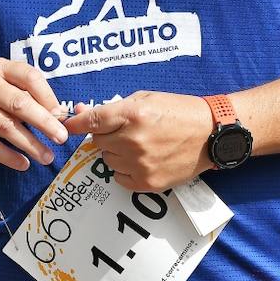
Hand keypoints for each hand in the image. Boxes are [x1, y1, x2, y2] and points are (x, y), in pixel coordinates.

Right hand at [0, 59, 68, 170]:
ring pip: (6, 127)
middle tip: (61, 138)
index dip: (48, 96)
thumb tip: (59, 115)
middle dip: (44, 122)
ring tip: (47, 156)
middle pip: (19, 103)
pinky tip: (24, 163)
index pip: (29, 77)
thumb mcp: (4, 85)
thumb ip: (28, 95)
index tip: (62, 114)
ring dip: (30, 144)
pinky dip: (9, 157)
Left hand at [62, 91, 213, 191]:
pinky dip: (124, 169)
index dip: (76, 123)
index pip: (92, 120)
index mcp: (133, 113)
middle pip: (98, 141)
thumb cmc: (180, 111)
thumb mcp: (147, 98)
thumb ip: (115, 107)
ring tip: (139, 144)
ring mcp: (139, 163)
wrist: (211, 134)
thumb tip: (83, 113)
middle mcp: (133, 139)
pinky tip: (142, 159)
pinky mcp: (147, 182)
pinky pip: (119, 177)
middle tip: (126, 130)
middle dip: (106, 134)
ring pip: (107, 159)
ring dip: (116, 152)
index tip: (68, 125)